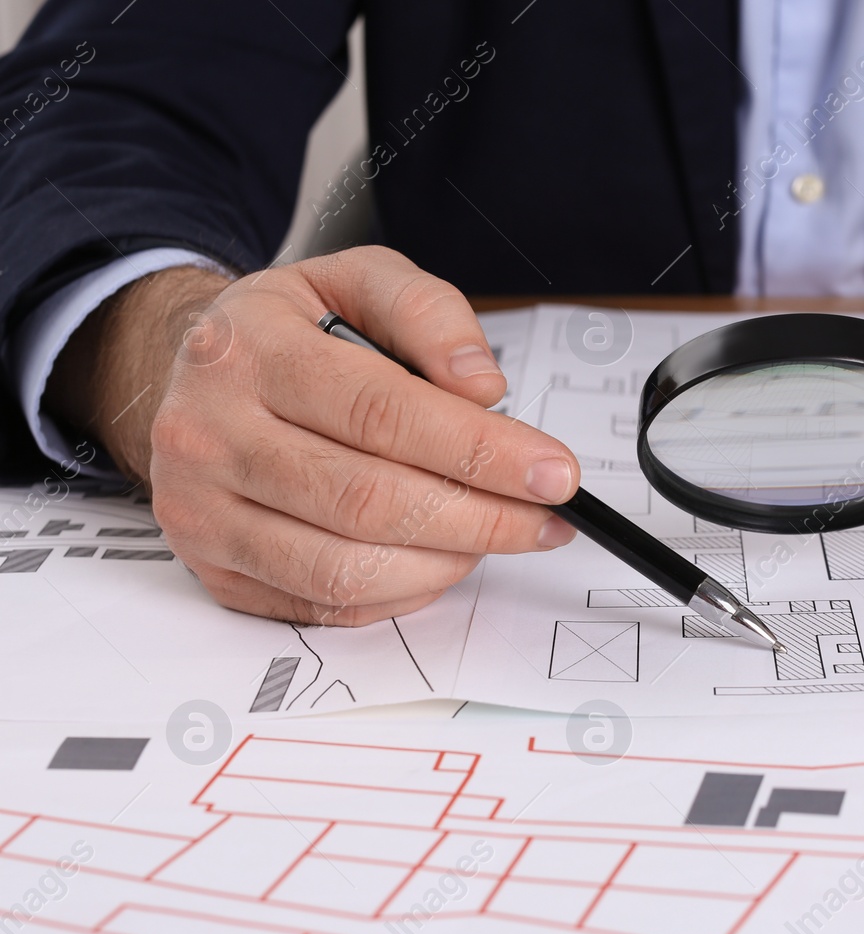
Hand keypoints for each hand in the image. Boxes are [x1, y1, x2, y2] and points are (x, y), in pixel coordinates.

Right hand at [47, 246, 577, 623]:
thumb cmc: (292, 331)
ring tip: (495, 536)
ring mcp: (202, 510)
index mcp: (248, 350)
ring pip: (345, 566)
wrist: (193, 369)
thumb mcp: (358, 280)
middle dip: (481, 517)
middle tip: (543, 518)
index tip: (552, 473)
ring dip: (445, 562)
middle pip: (368, 500)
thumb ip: (428, 315)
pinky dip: (400, 593)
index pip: (383, 413)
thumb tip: (482, 387)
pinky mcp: (213, 568)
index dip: (479, 451)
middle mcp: (210, 433)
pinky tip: (438, 560)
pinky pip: (324, 603)